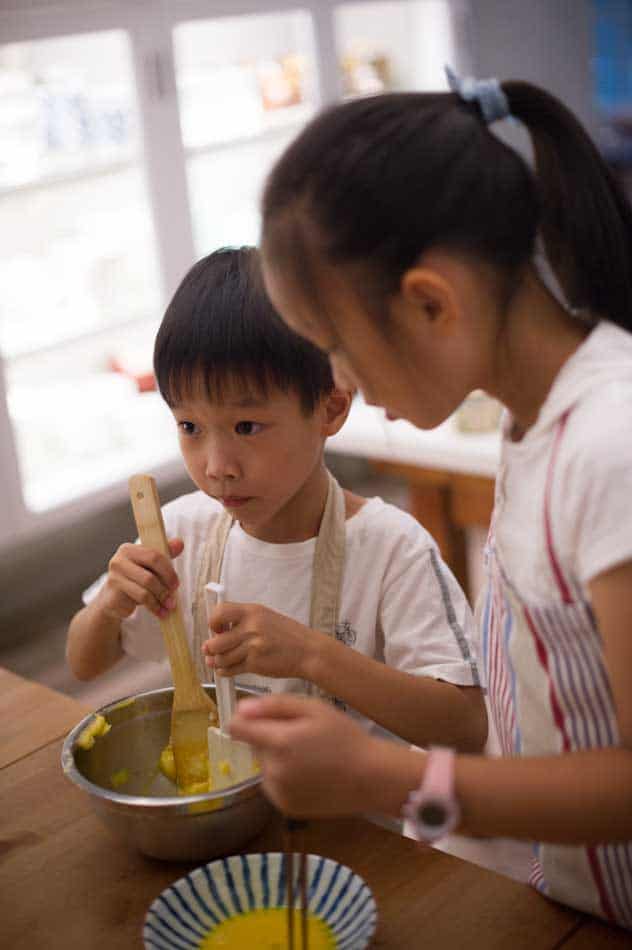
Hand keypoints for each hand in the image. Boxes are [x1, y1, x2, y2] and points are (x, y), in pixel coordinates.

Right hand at [97, 538, 183, 621]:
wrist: (113, 599)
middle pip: (150, 575)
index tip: (176, 583)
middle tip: (173, 598)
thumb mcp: (150, 565)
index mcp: (128, 549)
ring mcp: (114, 578)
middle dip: (165, 587)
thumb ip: (165, 553)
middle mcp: (118, 561)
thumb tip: (179, 543)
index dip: (168, 571)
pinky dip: (153, 607)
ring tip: (168, 606)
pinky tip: (159, 611)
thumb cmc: (135, 579)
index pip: (154, 556)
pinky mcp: (113, 595)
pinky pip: (139, 600)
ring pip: (146, 589)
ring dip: (160, 599)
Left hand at [202, 603, 323, 678]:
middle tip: (211, 650)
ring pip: (221, 658)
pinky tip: (227, 669)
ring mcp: (253, 647)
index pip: (220, 612)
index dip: (213, 622)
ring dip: (217, 662)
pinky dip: (225, 671)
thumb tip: (218, 632)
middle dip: (211, 648)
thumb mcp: (266, 617)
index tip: (216, 629)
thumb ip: (244, 621)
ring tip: (219, 662)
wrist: (308, 652)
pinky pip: (230, 670)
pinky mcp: (255, 664)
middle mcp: (251, 627)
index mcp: (253, 611)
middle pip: (216, 641)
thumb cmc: (289, 635)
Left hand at [229, 694, 377, 815]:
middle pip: (253, 746)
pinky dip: (284, 777)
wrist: (370, 777)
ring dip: (277, 758)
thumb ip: (274, 705)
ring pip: (263, 765)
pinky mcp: (285, 807)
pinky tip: (309, 773)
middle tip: (303, 736)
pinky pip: (274, 784)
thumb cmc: (345, 737)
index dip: (247, 718)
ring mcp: (278, 793)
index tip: (265, 717)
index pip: (237, 728)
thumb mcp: (314, 709)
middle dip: (270, 737)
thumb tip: (240, 709)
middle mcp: (272, 771)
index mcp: (278, 743)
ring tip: (309, 756)